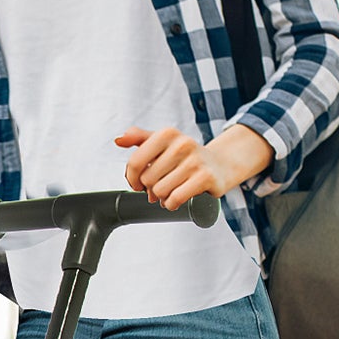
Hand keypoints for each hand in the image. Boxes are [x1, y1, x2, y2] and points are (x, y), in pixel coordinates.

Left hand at [116, 122, 272, 207]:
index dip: (132, 178)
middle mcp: (182, 144)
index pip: (135, 162)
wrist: (219, 164)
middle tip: (160, 186)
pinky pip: (175, 199)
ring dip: (162, 198)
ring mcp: (195, 160)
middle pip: (147, 180)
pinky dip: (172, 204)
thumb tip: (119, 139)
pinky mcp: (205, 177)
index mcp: (167, 134)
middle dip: (150, 188)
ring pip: (160, 191)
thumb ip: (139, 138)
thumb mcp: (163, 142)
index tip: (137, 183)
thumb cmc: (186, 156)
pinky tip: (176, 199)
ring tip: (170, 191)